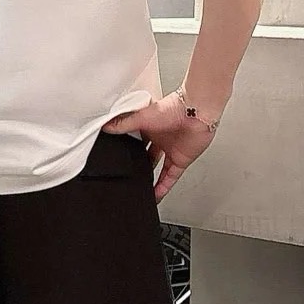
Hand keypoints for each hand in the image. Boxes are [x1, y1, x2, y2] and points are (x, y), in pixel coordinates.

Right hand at [102, 91, 217, 202]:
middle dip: (137, 164)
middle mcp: (160, 138)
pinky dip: (163, 187)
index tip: (116, 155)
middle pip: (145, 155)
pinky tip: (156, 195)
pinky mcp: (181, 160)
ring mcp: (170, 150)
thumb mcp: (142, 116)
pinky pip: (170, 177)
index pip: (134, 139)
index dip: (126, 147)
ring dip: (149, 178)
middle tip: (126, 173)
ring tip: (139, 188)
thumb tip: (106, 127)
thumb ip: (124, 124)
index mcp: (149, 126)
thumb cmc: (174, 108)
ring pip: (157, 168)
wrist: (197, 113)